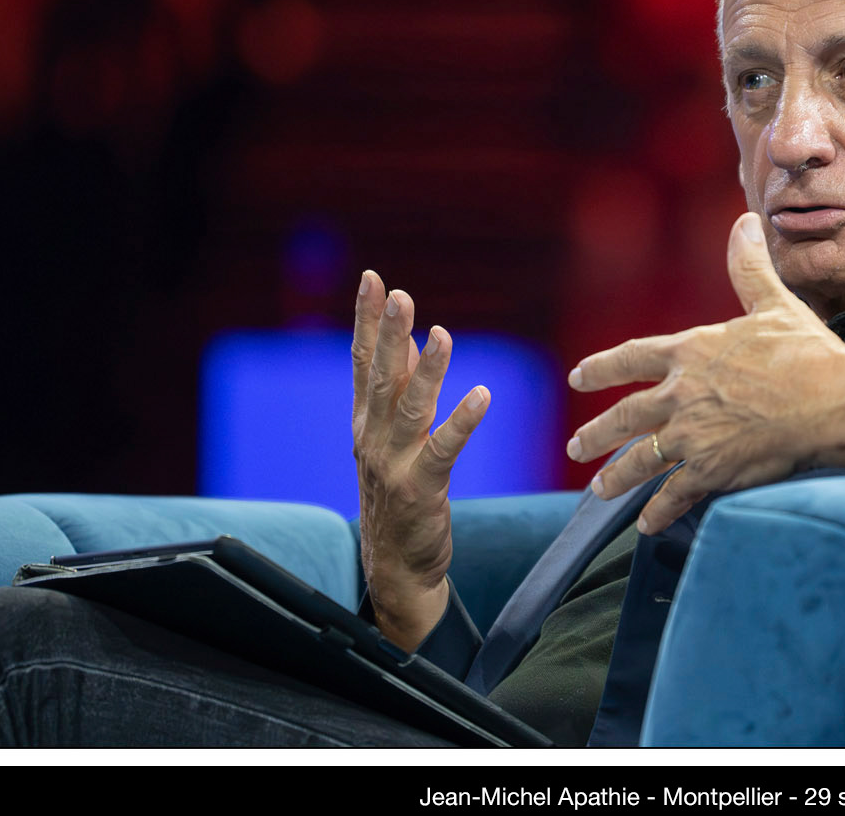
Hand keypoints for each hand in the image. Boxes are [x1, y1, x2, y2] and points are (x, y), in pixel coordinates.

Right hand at [352, 270, 489, 651]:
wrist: (397, 565)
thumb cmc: (399, 493)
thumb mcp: (392, 437)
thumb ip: (399, 389)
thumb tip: (409, 338)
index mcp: (364, 422)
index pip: (362, 361)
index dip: (365, 319)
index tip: (372, 278)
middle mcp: (372, 438)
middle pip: (380, 377)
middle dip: (387, 333)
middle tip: (398, 294)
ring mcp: (394, 464)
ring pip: (410, 408)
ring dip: (427, 369)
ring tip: (441, 333)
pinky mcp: (422, 489)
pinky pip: (444, 449)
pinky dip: (462, 421)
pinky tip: (482, 395)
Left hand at [566, 212, 844, 533]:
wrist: (835, 400)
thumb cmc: (807, 352)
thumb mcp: (773, 303)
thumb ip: (748, 267)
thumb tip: (743, 222)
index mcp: (690, 352)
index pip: (630, 358)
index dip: (600, 368)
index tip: (578, 378)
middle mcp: (681, 395)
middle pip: (624, 417)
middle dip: (595, 433)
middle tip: (576, 446)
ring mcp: (693, 436)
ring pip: (641, 461)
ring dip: (616, 477)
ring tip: (600, 489)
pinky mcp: (712, 470)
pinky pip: (675, 495)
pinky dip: (658, 512)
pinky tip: (646, 524)